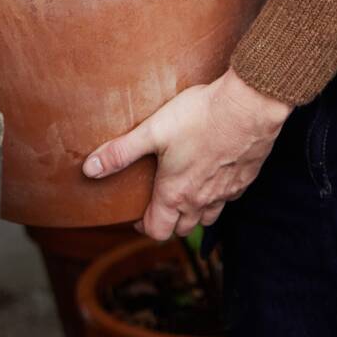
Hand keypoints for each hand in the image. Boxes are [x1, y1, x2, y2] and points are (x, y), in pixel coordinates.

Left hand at [83, 69, 291, 240]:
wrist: (248, 106)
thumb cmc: (200, 117)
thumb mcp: (153, 131)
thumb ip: (121, 152)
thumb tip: (88, 169)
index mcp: (176, 193)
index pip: (157, 230)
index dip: (143, 225)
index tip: (136, 212)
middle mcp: (201, 200)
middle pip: (182, 227)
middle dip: (168, 219)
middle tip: (158, 199)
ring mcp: (226, 192)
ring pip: (208, 216)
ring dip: (194, 211)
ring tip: (186, 190)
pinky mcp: (245, 179)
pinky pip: (229, 198)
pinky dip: (219, 194)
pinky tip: (215, 174)